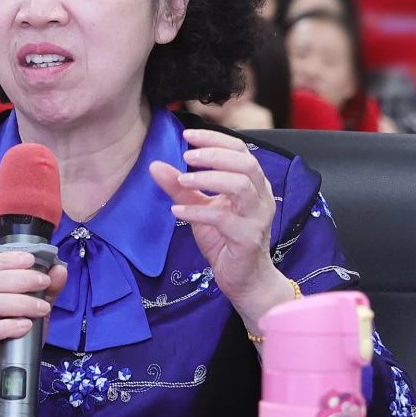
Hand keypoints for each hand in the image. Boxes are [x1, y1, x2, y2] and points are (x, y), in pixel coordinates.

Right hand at [0, 251, 67, 399]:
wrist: (1, 369)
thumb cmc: (17, 333)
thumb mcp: (37, 308)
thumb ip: (48, 289)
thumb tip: (59, 269)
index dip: (7, 258)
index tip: (31, 259)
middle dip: (21, 278)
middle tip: (44, 283)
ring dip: (19, 302)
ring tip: (42, 308)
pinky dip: (9, 326)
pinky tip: (26, 326)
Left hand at [149, 128, 289, 329]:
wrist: (245, 280)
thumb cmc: (226, 241)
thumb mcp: (200, 209)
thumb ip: (181, 188)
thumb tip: (155, 165)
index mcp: (253, 184)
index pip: (240, 150)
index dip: (215, 139)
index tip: (187, 136)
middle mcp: (261, 197)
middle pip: (246, 163)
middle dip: (214, 155)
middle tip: (186, 157)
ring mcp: (257, 218)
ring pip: (241, 186)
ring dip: (209, 179)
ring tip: (182, 180)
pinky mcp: (247, 239)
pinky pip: (224, 219)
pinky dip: (198, 213)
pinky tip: (177, 212)